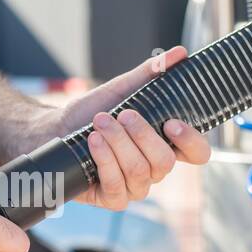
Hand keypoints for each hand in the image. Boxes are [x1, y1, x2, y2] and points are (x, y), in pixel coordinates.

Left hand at [45, 47, 211, 209]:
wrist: (54, 130)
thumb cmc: (90, 112)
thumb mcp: (121, 89)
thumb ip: (150, 74)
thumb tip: (179, 53)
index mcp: (164, 145)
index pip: (197, 153)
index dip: (192, 142)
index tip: (173, 123)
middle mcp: (153, 169)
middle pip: (164, 162)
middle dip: (142, 135)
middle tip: (122, 114)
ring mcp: (134, 186)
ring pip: (139, 171)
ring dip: (118, 143)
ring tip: (100, 123)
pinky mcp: (112, 198)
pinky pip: (117, 186)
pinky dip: (104, 160)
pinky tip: (94, 142)